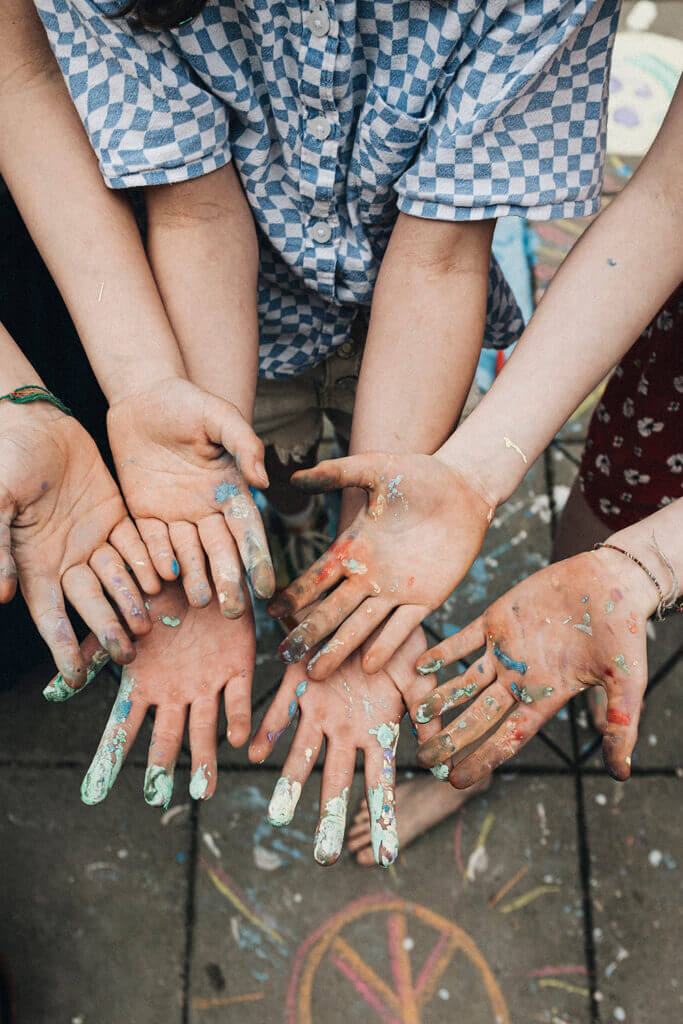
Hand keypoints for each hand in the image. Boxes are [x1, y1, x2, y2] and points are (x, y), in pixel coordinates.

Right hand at [0, 403, 155, 687]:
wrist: (33, 419)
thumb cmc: (6, 458)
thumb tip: (0, 596)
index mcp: (34, 563)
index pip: (50, 616)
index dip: (62, 646)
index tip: (74, 678)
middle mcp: (66, 558)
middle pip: (91, 602)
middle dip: (108, 629)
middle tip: (129, 653)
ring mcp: (93, 538)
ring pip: (118, 578)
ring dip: (132, 601)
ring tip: (150, 624)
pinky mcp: (115, 516)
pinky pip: (134, 545)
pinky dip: (147, 562)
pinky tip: (163, 580)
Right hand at [44, 578, 254, 805]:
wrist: (203, 568)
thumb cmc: (158, 592)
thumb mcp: (122, 617)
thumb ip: (96, 650)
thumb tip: (55, 690)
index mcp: (146, 683)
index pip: (124, 726)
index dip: (109, 757)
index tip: (95, 793)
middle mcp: (176, 690)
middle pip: (167, 735)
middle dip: (162, 766)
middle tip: (158, 799)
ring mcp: (207, 682)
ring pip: (204, 727)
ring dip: (204, 757)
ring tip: (204, 791)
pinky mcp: (238, 667)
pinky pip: (237, 697)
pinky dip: (236, 717)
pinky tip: (235, 739)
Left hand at [107, 377, 274, 609]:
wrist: (142, 397)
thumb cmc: (188, 402)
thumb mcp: (220, 415)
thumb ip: (244, 443)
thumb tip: (263, 480)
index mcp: (232, 491)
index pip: (248, 532)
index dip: (257, 560)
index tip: (265, 588)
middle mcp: (207, 510)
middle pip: (220, 552)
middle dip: (227, 581)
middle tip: (232, 610)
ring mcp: (177, 515)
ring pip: (188, 554)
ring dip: (194, 578)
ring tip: (198, 600)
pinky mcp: (146, 515)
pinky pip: (152, 542)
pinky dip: (156, 560)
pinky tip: (160, 579)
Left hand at [248, 629, 441, 866]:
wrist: (368, 607)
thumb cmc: (400, 643)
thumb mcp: (421, 680)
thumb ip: (429, 717)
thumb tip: (450, 764)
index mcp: (376, 731)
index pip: (380, 782)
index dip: (383, 817)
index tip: (386, 859)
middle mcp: (345, 728)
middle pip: (337, 780)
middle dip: (330, 818)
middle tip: (324, 859)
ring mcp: (318, 709)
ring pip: (302, 754)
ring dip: (290, 783)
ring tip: (277, 816)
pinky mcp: (296, 683)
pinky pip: (279, 711)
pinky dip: (267, 730)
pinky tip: (253, 752)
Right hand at [268, 452, 490, 676]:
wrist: (464, 487)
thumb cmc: (419, 474)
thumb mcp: (375, 470)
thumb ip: (337, 473)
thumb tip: (294, 478)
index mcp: (353, 548)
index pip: (317, 579)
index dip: (295, 597)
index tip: (272, 614)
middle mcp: (369, 575)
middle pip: (332, 611)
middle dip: (309, 633)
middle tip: (286, 657)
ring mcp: (397, 590)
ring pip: (362, 625)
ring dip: (339, 648)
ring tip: (316, 672)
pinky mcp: (427, 598)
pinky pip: (404, 626)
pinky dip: (387, 645)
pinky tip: (369, 665)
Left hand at [412, 549, 655, 784]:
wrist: (611, 581)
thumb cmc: (623, 632)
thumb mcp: (626, 682)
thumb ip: (620, 724)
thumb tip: (622, 775)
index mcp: (546, 697)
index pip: (508, 737)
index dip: (482, 759)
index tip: (457, 782)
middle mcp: (520, 678)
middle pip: (478, 716)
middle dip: (451, 739)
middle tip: (423, 760)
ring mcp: (505, 650)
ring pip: (465, 682)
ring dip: (441, 697)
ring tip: (414, 715)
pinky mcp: (496, 620)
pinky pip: (462, 640)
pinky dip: (442, 652)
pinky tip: (420, 664)